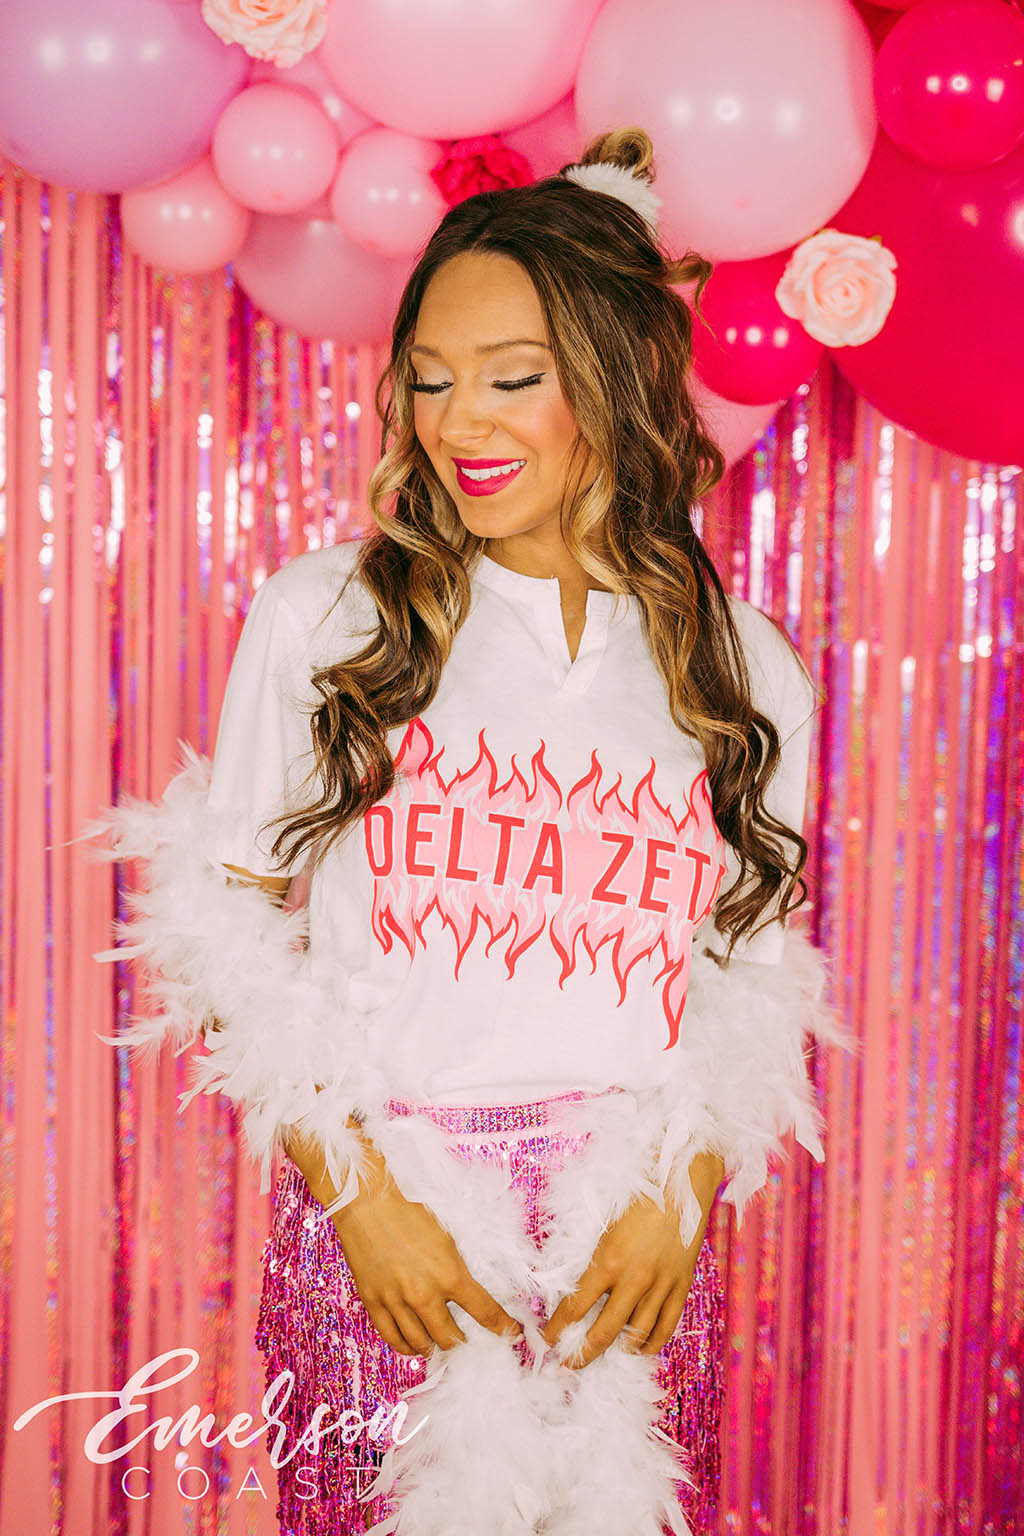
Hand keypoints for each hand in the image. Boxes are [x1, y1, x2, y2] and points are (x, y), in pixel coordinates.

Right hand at [332, 1174, 525, 1360]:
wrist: (369, 1202)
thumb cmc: (411, 1210)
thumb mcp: (447, 1236)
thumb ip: (457, 1268)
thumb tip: (469, 1290)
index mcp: (450, 1274)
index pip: (484, 1312)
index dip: (502, 1327)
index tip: (511, 1334)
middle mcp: (424, 1294)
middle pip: (450, 1339)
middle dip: (463, 1344)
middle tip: (468, 1343)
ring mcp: (396, 1301)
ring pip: (420, 1344)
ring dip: (433, 1348)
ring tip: (439, 1345)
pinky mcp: (373, 1302)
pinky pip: (391, 1338)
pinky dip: (405, 1347)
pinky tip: (413, 1345)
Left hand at [538, 1187, 708, 1370]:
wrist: (680, 1184)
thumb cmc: (637, 1198)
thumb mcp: (605, 1225)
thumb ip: (593, 1259)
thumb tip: (576, 1287)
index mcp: (609, 1261)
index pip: (576, 1306)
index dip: (558, 1328)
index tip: (546, 1340)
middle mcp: (634, 1279)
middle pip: (604, 1331)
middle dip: (582, 1353)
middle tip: (568, 1366)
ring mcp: (660, 1286)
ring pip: (636, 1335)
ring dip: (616, 1352)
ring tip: (603, 1360)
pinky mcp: (681, 1287)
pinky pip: (666, 1327)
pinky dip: (652, 1344)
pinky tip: (639, 1349)